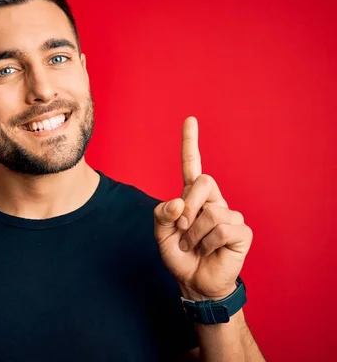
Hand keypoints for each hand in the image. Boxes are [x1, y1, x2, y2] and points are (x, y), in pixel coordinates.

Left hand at [153, 117, 252, 300]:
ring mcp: (230, 214)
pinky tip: (209, 250)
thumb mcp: (160, 233)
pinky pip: (222, 229)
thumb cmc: (178, 254)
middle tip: (181, 227)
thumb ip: (162, 213)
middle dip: (187, 206)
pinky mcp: (242, 231)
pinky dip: (207, 243)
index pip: (191, 165)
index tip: (190, 119)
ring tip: (193, 246)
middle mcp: (213, 201)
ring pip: (210, 211)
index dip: (190, 142)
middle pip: (204, 181)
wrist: (193, 282)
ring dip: (193, 234)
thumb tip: (179, 203)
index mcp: (192, 197)